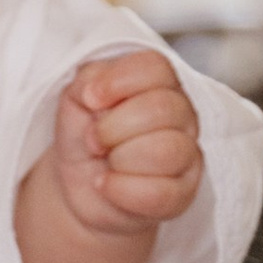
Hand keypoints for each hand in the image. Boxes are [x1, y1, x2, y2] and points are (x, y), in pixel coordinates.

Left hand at [48, 48, 202, 234]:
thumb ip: (88, 79)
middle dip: (112, 127)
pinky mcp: (182, 194)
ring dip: (120, 158)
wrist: (80, 186)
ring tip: (105, 163)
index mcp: (160, 85)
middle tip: (93, 140)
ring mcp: (187, 156)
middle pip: (162, 109)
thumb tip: (97, 88)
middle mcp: (182, 116)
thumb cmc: (85, 138)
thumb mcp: (75, 99)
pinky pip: (160, 193)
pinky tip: (106, 185)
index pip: (156, 68)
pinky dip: (121, 190)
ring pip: (166, 151)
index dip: (118, 81)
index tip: (90, 99)